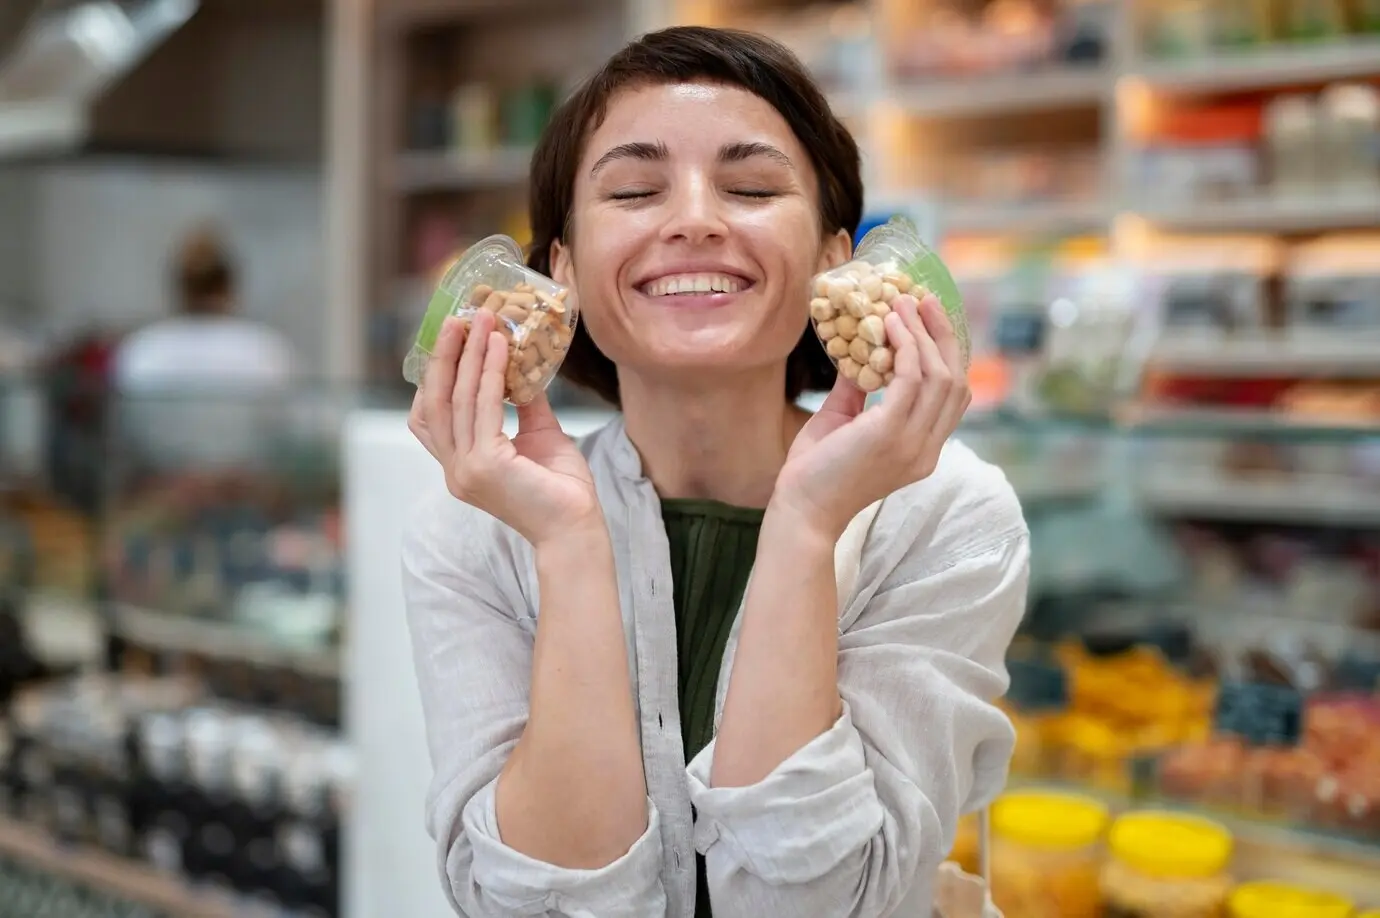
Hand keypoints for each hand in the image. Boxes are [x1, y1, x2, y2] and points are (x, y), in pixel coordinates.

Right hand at [407, 312, 603, 546]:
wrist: (576, 527)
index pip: (428, 417)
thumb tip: (522, 366)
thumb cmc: (560, 489)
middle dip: (444, 357)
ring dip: (468, 355)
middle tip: (456, 318)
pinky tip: (500, 348)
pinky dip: (491, 373)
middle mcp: (454, 469)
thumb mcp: (538, 435)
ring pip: (457, 400)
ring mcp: (465, 470)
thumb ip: (523, 404)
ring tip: (481, 320)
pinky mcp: (486, 466)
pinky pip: (485, 407)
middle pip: (434, 402)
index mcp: (459, 466)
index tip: (448, 341)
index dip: (433, 376)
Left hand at [772, 293, 970, 538]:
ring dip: (923, 334)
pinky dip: (905, 346)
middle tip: (924, 300)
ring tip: (902, 305)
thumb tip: (858, 351)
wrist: (801, 510)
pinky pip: (912, 377)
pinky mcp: (891, 433)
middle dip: (944, 336)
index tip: (930, 321)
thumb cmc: (816, 472)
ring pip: (940, 375)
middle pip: (957, 381)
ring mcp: (913, 443)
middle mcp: (927, 449)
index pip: (955, 398)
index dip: (948, 355)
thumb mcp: (843, 422)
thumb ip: (857, 390)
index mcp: (922, 450)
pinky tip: (888, 326)